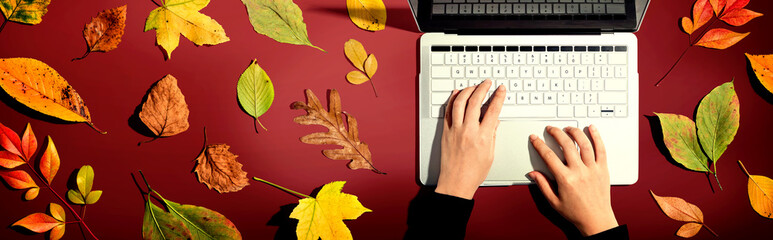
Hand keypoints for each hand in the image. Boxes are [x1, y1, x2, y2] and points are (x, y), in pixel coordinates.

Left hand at [435, 80, 505, 199]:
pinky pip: (448, 111)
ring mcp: (455, 130)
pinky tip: (456, 94)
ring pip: (459, 102)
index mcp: (483, 137)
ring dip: (467, 90)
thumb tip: (494, 121)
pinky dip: (452, 100)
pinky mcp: (445, 132)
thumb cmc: (473, 173)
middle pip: (475, 101)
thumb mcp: (490, 154)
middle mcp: (468, 131)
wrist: (456, 183)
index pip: (493, 110)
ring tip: (473, 86)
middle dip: (483, 88)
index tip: (501, 89)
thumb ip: (493, 135)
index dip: (498, 97)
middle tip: (487, 83)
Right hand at [528, 125, 617, 235]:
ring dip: (574, 132)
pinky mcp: (603, 169)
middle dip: (556, 133)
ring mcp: (592, 169)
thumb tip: (533, 173)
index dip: (539, 145)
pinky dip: (597, 137)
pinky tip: (591, 128)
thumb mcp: (553, 201)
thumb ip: (542, 185)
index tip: (535, 139)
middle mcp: (579, 171)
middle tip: (550, 129)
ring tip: (567, 128)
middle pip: (566, 145)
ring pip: (584, 144)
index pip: (549, 156)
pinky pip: (601, 149)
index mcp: (565, 179)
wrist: (596, 219)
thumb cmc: (576, 212)